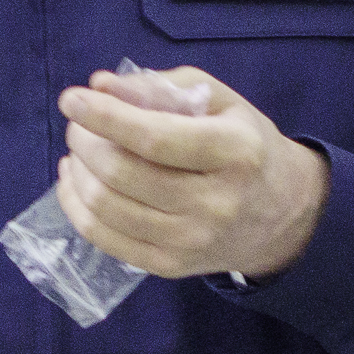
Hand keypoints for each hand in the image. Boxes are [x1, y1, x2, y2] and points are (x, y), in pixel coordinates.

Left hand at [55, 66, 329, 280]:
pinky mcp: (171, 267)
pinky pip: (104, 239)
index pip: (155, 139)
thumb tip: (101, 85)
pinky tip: (75, 180)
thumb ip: (158, 87)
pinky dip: (75, 205)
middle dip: (84, 140)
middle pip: (123, 174)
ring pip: (107, 208)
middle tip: (78, 124)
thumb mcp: (217, 100)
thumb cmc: (243, 143)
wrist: (283, 214)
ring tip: (78, 150)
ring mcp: (193, 242)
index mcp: (235, 152)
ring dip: (77, 171)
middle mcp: (217, 203)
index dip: (105, 117)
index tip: (71, 99)